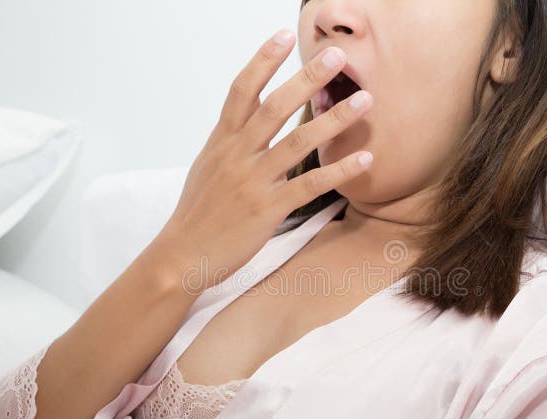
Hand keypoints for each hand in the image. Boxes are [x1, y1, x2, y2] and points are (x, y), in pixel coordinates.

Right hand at [161, 29, 372, 291]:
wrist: (182, 256)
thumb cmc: (197, 213)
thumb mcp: (207, 168)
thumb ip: (230, 142)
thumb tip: (246, 122)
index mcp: (221, 141)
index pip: (242, 90)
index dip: (263, 60)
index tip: (284, 35)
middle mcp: (237, 155)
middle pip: (275, 107)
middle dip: (307, 78)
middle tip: (337, 56)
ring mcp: (252, 182)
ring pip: (297, 142)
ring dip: (335, 119)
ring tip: (365, 100)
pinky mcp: (267, 210)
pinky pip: (309, 185)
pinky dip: (339, 170)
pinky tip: (364, 158)